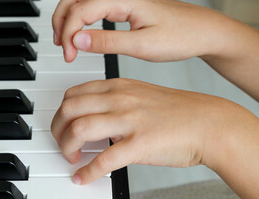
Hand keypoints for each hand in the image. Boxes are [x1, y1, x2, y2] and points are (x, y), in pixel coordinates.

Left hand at [51, 78, 238, 184]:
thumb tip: (92, 115)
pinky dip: (87, 172)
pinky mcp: (139, 144)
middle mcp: (119, 99)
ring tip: (72, 157)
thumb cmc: (175, 110)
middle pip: (69, 109)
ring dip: (67, 147)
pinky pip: (104, 160)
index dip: (61, 112)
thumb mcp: (139, 93)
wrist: (208, 122)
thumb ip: (114, 100)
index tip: (62, 124)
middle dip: (57, 129)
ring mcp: (129, 120)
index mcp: (118, 86)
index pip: (74, 94)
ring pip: (80, 129)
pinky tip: (83, 177)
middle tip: (62, 142)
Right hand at [52, 0, 258, 100]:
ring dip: (68, 12)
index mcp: (122, 0)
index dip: (68, 34)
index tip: (68, 55)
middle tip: (61, 46)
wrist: (203, 31)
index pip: (79, 12)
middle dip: (61, 20)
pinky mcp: (125, 2)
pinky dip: (80, 10)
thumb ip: (107, 42)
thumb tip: (77, 40)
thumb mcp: (142, 45)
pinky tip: (82, 25)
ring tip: (65, 36)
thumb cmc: (180, 36)